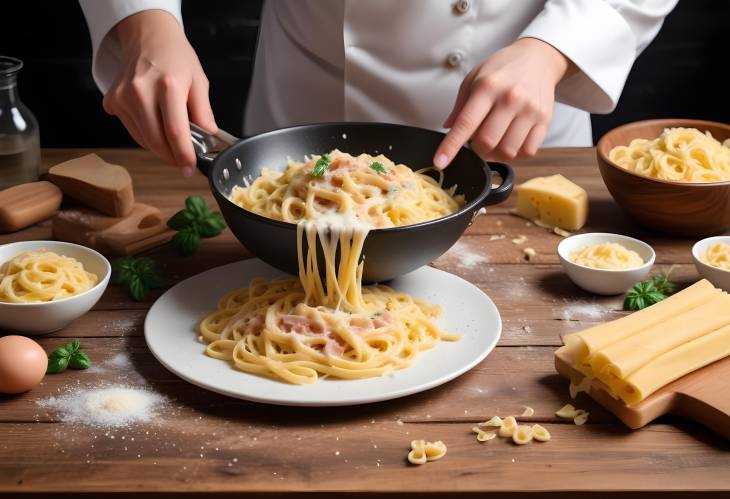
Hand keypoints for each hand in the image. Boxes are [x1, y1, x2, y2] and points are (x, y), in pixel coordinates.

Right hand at [104, 10, 217, 174]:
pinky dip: (146, 135)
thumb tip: (209, 137)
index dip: (184, 156)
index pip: (176, 132)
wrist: (147, 36)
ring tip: (173, 141)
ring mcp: (123, 98)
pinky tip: (156, 123)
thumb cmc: (175, 57)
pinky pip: (132, 130)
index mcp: (168, 85)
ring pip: (143, 139)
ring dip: (160, 147)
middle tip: (184, 161)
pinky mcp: (112, 102)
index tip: (190, 168)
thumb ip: (204, 112)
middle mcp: (141, 91)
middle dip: (172, 157)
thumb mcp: (199, 81)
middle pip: (156, 141)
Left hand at [434, 38, 570, 167]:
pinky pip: (528, 152)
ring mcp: (530, 110)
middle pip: (487, 142)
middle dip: (476, 149)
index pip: (466, 123)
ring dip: (496, 154)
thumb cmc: (502, 69)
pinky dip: (515, 154)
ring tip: (495, 140)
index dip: (451, 146)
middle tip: (476, 141)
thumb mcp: (474, 78)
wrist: (538, 58)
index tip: (440, 162)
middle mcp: (510, 98)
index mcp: (488, 87)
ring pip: (508, 151)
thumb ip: (460, 105)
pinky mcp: (545, 120)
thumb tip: (448, 128)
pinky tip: (510, 141)